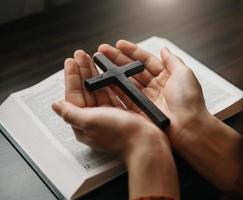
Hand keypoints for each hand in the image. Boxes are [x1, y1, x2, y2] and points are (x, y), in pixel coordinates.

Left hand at [51, 50, 178, 198]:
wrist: (146, 143)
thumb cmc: (120, 134)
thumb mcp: (90, 122)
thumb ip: (71, 113)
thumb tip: (55, 105)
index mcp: (83, 124)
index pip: (73, 96)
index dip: (71, 78)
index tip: (70, 61)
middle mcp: (95, 119)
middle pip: (85, 91)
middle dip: (82, 72)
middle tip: (81, 54)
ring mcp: (109, 115)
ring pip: (98, 90)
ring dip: (94, 74)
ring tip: (92, 58)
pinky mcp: (122, 112)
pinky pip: (112, 93)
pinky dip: (109, 81)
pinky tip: (107, 72)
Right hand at [97, 40, 209, 149]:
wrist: (188, 127)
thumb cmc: (189, 101)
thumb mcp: (184, 74)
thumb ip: (172, 60)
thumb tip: (164, 49)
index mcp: (166, 77)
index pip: (145, 61)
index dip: (132, 52)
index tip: (119, 44)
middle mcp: (154, 88)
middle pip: (133, 70)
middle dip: (117, 60)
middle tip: (103, 51)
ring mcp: (146, 100)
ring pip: (126, 83)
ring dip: (112, 73)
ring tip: (99, 63)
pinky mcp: (139, 112)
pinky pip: (123, 99)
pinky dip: (113, 90)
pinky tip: (103, 82)